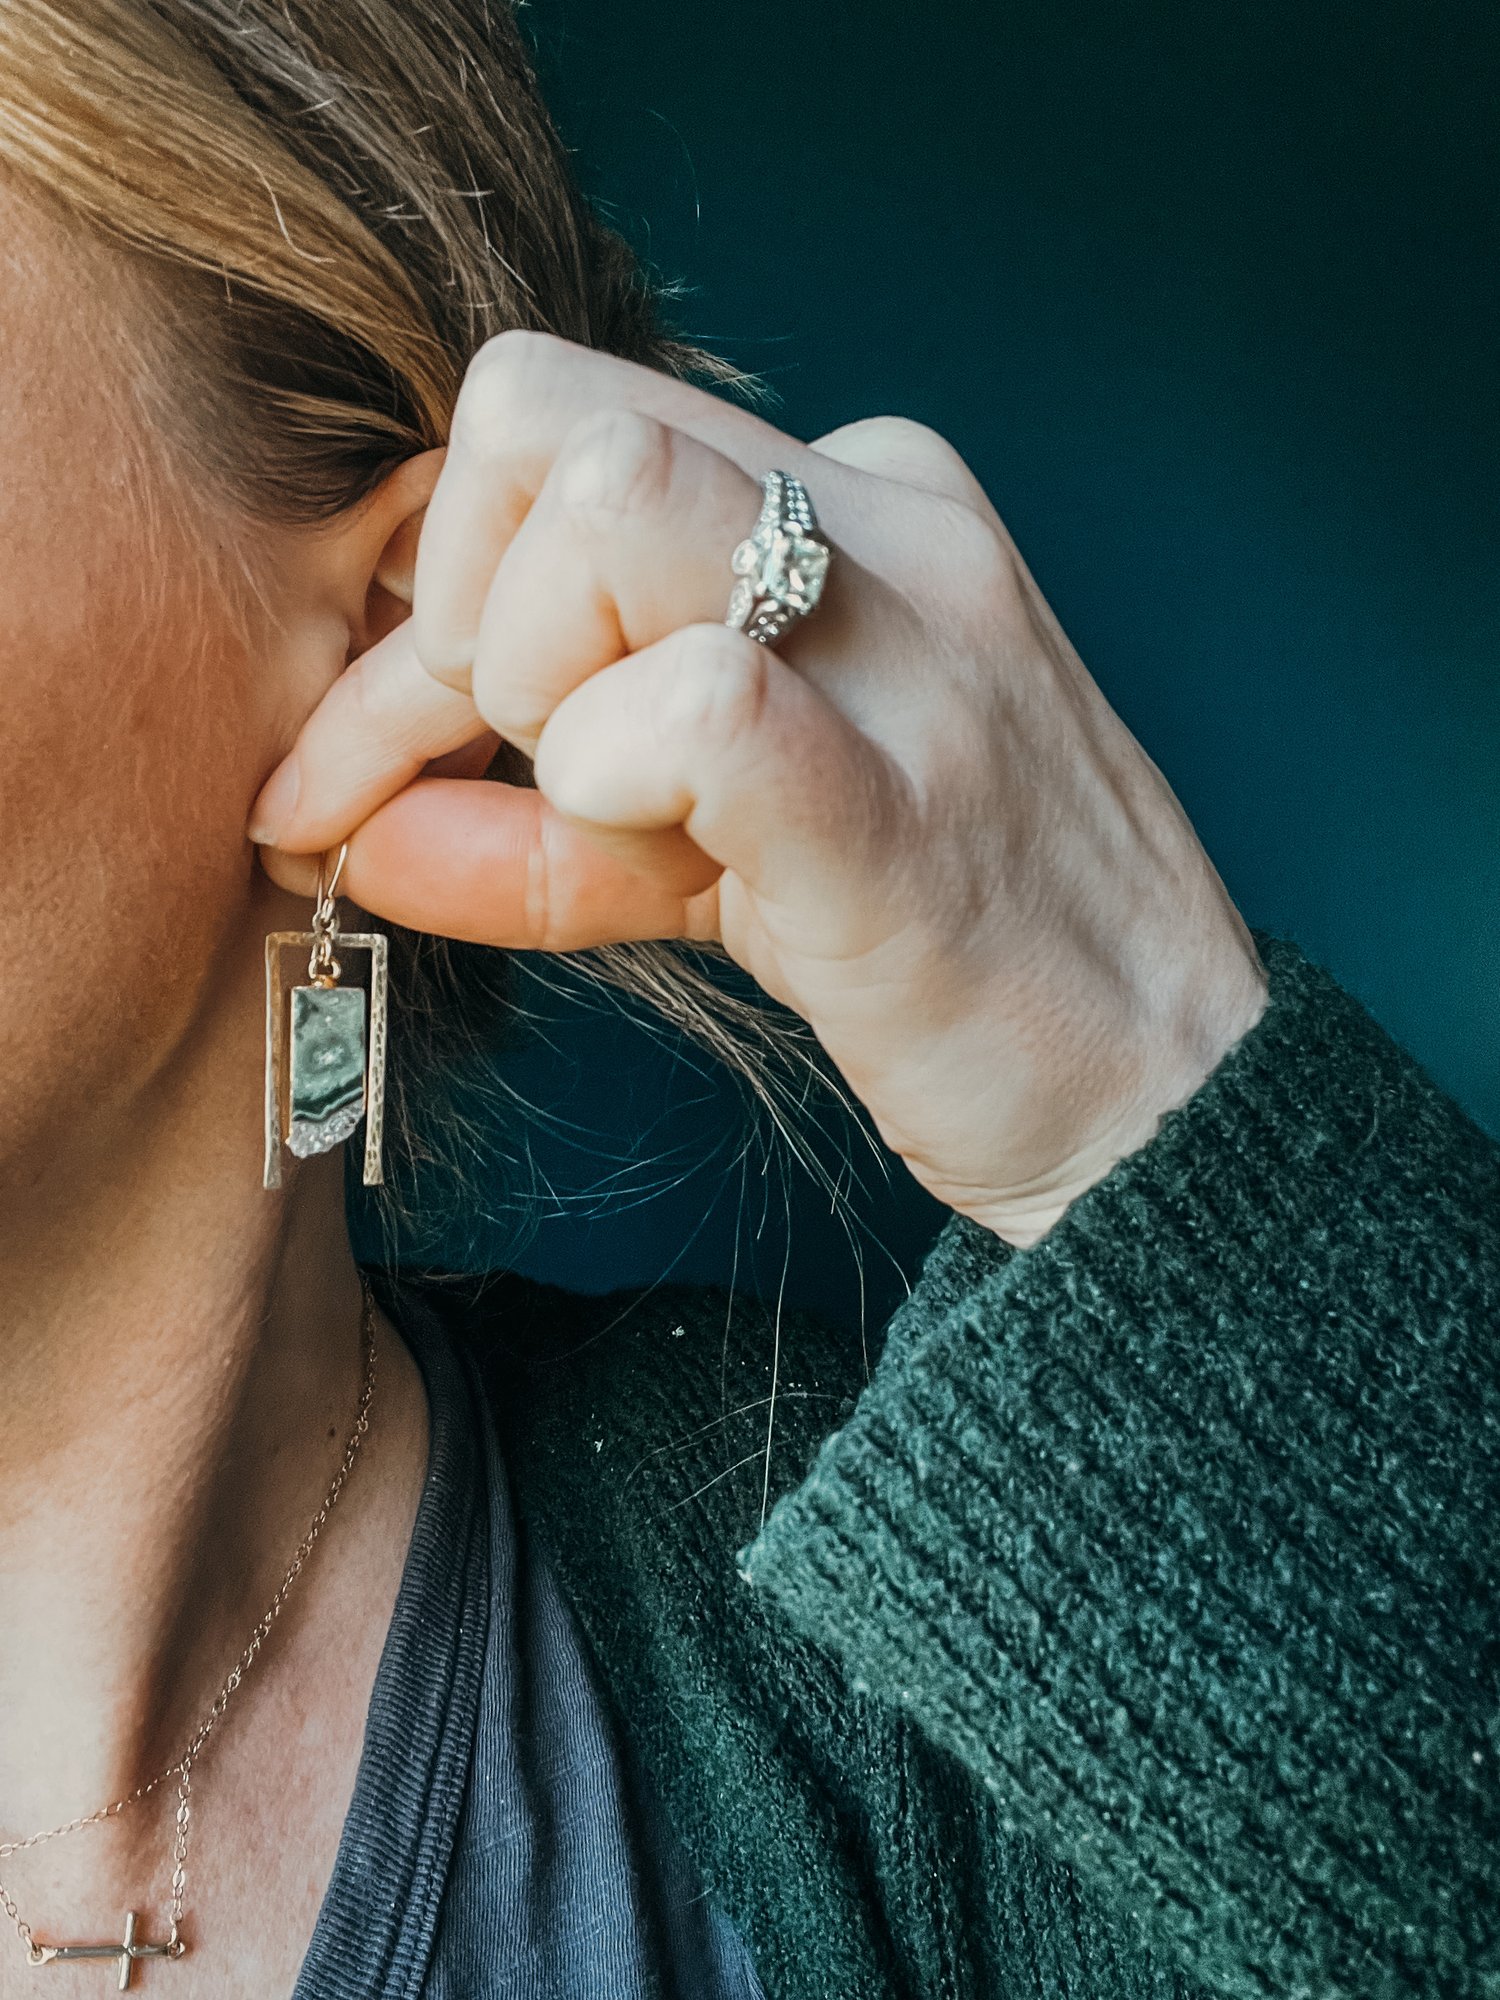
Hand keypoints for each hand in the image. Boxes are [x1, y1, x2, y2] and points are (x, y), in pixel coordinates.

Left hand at [250, 330, 1267, 1247]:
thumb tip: (344, 831)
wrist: (1163, 1097)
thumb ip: (540, 828)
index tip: (369, 762)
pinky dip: (600, 770)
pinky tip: (638, 841)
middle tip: (499, 769)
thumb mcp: (726, 855)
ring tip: (604, 810)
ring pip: (608, 499)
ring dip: (526, 676)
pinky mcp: (908, 809)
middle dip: (453, 613)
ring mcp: (914, 654)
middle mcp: (892, 529)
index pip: (559, 437)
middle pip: (544, 416)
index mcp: (859, 505)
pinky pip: (702, 699)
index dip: (423, 595)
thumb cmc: (951, 959)